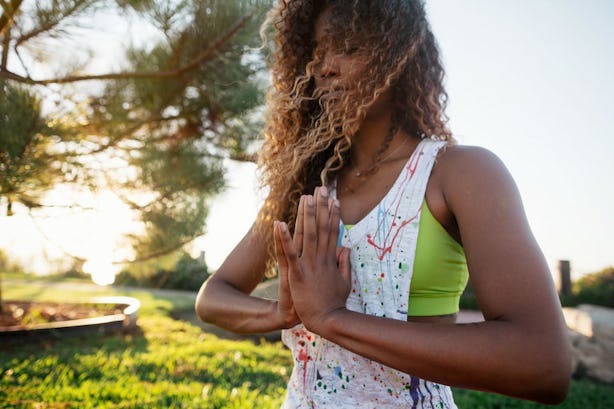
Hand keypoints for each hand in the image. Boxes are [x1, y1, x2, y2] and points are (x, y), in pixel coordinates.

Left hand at [276, 186, 350, 335]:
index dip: (333, 215)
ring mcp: (309, 265)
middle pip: (321, 228)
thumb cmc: (334, 304)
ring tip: (306, 197)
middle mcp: (321, 258)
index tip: (334, 199)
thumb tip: (346, 248)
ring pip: (307, 235)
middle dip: (322, 207)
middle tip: (321, 188)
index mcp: (331, 259)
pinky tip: (279, 223)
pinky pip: (289, 253)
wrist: (327, 321)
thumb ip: (344, 264)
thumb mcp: (345, 282)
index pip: (333, 232)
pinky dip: (284, 238)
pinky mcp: (297, 273)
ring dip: (306, 215)